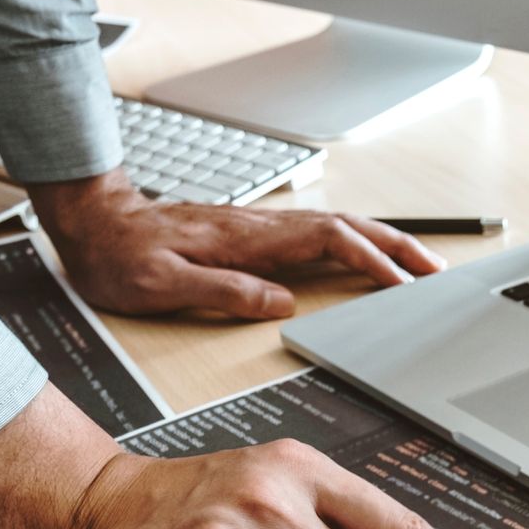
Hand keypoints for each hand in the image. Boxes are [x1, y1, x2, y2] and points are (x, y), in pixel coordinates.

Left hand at [29, 169, 444, 318]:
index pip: (329, 241)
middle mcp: (263, 228)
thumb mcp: (161, 284)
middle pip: (348, 227)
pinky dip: (358, 244)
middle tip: (436, 273)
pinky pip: (322, 235)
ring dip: (385, 243)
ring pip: (340, 227)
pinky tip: (370, 258)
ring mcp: (262, 229)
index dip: (371, 261)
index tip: (400, 285)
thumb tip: (283, 304)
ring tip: (419, 267)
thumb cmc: (120, 258)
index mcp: (249, 239)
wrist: (92, 224)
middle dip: (398, 247)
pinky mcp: (258, 236)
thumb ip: (223, 291)